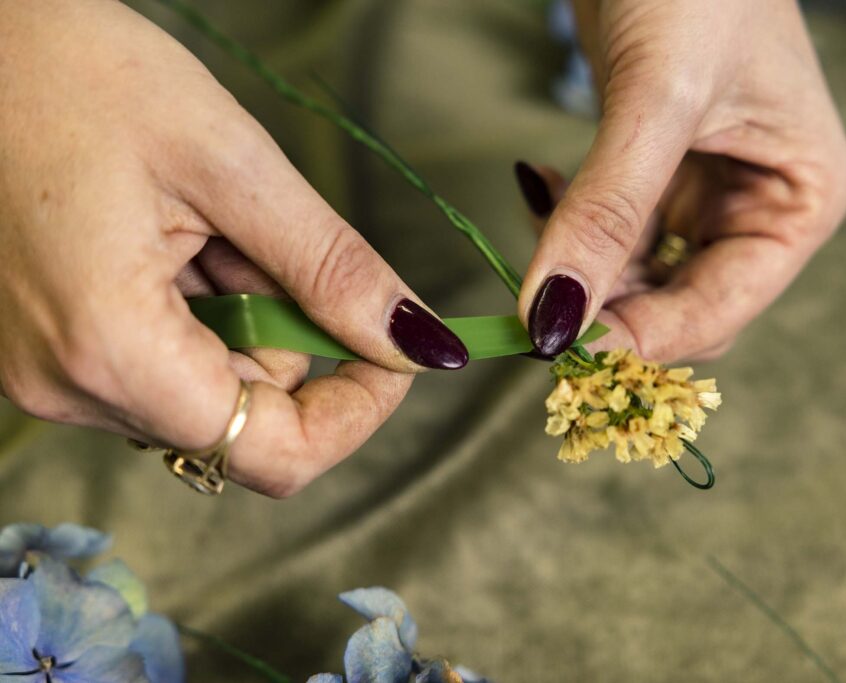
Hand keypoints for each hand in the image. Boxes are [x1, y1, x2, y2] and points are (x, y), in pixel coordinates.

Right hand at [0, 0, 467, 496]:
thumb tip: (422, 346)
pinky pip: (159, 357)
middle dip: (289, 332)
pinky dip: (196, 303)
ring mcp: (49, 371)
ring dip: (241, 309)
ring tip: (198, 217)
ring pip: (207, 384)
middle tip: (261, 233)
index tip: (392, 348)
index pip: (274, 455)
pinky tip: (168, 230)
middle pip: (244, 416)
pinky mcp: (48, 346)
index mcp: (110, 350)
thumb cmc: (69, 69)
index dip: (356, 411)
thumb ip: (331, 269)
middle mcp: (68, 387)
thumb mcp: (229, 161)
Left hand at [516, 0, 845, 361]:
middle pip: (676, 304)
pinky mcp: (655, 173)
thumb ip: (608, 210)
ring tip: (536, 216)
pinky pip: (609, 231)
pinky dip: (568, 222)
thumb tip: (552, 315)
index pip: (720, 310)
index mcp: (799, 203)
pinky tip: (537, 182)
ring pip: (634, 275)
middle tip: (533, 305)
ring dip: (579, 266)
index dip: (644, 337)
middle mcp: (758, 209)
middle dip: (607, 307)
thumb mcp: (660, 99)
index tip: (563, 346)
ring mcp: (704, 193)